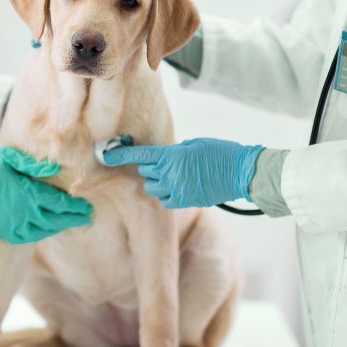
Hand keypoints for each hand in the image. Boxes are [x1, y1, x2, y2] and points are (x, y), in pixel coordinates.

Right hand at [0, 146, 92, 243]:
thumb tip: (56, 169)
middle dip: (72, 219)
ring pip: (42, 231)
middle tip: (86, 217)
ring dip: (57, 227)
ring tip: (69, 222)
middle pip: (55, 220)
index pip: (59, 204)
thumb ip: (33, 166)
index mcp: (27, 193)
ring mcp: (10, 225)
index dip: (75, 207)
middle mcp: (22, 213)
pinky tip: (45, 228)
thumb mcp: (9, 157)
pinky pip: (25, 237)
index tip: (87, 208)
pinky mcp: (0, 231)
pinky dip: (39, 233)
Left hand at [103, 138, 263, 208]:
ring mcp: (178, 190)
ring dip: (158, 182)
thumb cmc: (221, 153)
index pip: (140, 156)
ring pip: (153, 188)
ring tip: (174, 175)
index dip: (120, 155)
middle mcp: (171, 174)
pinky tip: (180, 187)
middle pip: (145, 172)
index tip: (105, 154)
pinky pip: (165, 200)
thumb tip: (162, 159)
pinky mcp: (186, 202)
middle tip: (164, 163)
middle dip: (150, 167)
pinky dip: (167, 194)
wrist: (242, 173)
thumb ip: (174, 152)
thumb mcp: (194, 145)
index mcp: (173, 156)